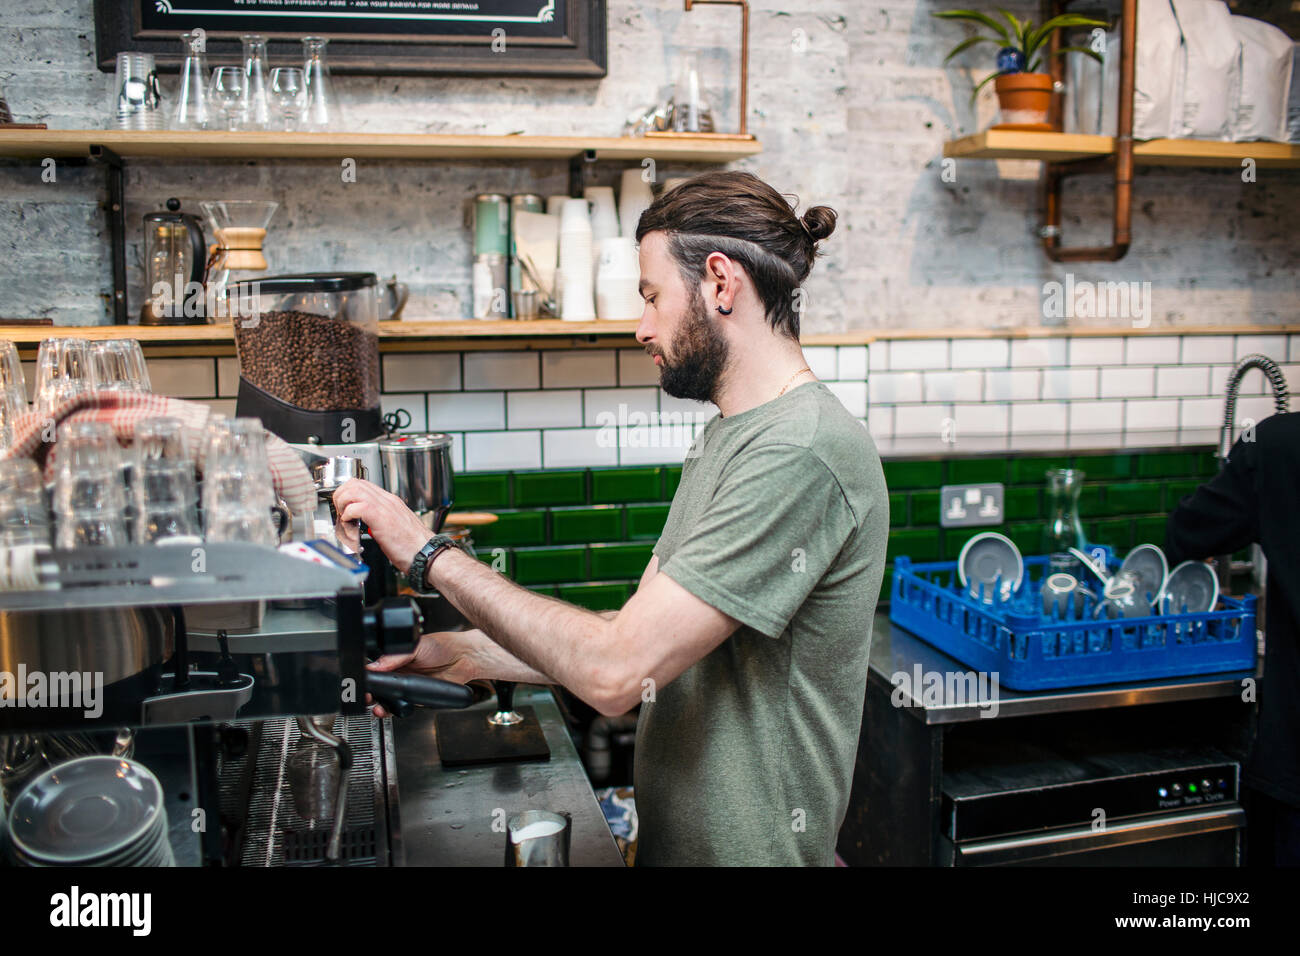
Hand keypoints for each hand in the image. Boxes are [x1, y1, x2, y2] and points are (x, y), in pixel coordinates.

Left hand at [332, 477, 430, 574]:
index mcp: (391, 502)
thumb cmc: (414, 547)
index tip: (344, 506)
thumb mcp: (395, 528)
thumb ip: (382, 522)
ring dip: (343, 503)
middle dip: (341, 495)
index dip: (348, 493)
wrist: (427, 554)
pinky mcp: (381, 518)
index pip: (363, 484)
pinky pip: (357, 507)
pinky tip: (350, 524)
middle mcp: (388, 501)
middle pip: (356, 482)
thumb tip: (370, 525)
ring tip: (344, 517)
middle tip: (341, 511)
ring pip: (354, 490)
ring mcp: (385, 508)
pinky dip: (348, 514)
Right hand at [365, 629, 481, 718]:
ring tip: (378, 707)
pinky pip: (402, 707)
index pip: (376, 669)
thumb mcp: (415, 646)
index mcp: (396, 659)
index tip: (363, 682)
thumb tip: (375, 665)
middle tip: (367, 697)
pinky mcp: (417, 698)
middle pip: (379, 687)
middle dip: (370, 694)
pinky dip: (394, 710)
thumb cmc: (442, 646)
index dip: (369, 678)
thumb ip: (395, 656)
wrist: (464, 658)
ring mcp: (408, 687)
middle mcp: (400, 673)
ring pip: (388, 700)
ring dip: (380, 705)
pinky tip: (390, 709)